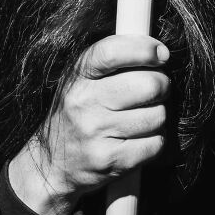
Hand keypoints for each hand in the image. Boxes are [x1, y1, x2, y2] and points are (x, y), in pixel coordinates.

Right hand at [9, 35, 169, 214]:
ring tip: (142, 120)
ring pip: (157, 116)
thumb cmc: (78, 116)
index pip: (113, 52)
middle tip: (156, 91)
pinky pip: (155, 144)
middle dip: (162, 86)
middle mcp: (84, 103)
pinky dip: (155, 142)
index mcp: (78, 77)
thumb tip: (159, 52)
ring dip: (157, 117)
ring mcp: (96, 134)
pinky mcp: (110, 160)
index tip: (160, 54)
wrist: (52, 165)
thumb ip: (113, 63)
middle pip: (148, 85)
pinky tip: (139, 140)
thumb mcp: (82, 82)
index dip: (144, 49)